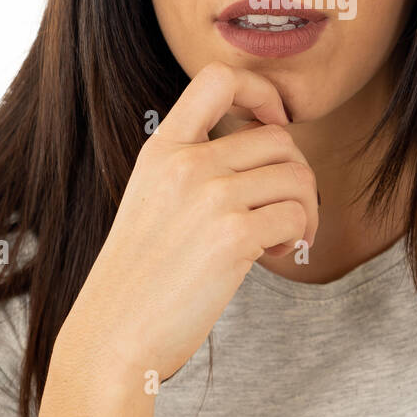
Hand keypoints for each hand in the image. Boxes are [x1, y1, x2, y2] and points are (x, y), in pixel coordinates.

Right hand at [63, 60, 318, 383]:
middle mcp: (185, 164)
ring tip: (279, 237)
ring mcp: (210, 198)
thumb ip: (193, 165)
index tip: (272, 122)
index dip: (260, 90)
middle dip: (296, 175)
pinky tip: (274, 254)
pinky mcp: (234, 237)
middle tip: (283, 211)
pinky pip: (298, 215)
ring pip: (297, 176)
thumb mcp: (151, 197)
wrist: (113, 337)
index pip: (217, 78)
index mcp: (161, 149)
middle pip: (279, 138)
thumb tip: (268, 145)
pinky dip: (299, 236)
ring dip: (303, 209)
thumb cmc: (140, 277)